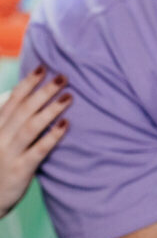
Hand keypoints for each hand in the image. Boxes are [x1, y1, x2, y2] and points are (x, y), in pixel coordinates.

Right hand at [0, 66, 69, 217]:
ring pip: (31, 127)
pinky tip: (66, 124)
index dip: (27, 83)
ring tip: (69, 96)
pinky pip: (38, 150)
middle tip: (63, 76)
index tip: (43, 67)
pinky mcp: (19, 170)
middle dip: (43, 91)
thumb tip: (16, 95)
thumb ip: (6, 120)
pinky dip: (52, 136)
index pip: (12, 101)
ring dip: (51, 109)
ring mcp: (8, 154)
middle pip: (24, 110)